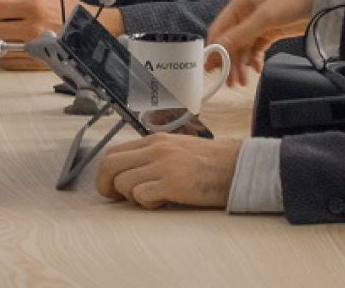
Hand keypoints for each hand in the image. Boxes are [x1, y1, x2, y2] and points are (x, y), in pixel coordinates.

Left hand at [0, 0, 122, 70]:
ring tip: (16, 34)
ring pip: (0, 47)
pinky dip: (10, 55)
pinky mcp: (38, 62)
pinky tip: (20, 46)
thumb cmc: (70, 11)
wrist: (92, 31)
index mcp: (35, 7)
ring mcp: (35, 47)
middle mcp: (34, 28)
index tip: (2, 11)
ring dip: (3, 41)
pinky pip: (9, 61)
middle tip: (8, 23)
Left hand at [95, 134, 240, 208]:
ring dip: (131, 196)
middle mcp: (155, 149)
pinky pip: (141, 195)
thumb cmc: (209, 163)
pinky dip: (147, 203)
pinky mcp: (173, 183)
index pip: (114, 152)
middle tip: (116, 198)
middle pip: (109, 165)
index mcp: (154, 141)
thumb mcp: (176, 150)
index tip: (111, 186)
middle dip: (106, 185)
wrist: (238, 167)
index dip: (106, 172)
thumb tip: (129, 173)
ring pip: (123, 182)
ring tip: (151, 198)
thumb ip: (153, 156)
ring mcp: (164, 165)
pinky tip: (163, 202)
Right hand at [207, 0, 318, 86]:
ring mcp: (258, 24)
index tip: (210, 68)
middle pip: (231, 41)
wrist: (323, 1)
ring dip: (241, 64)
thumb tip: (217, 48)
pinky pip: (256, 49)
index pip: (220, 29)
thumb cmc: (292, 2)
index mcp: (240, 4)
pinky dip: (255, 59)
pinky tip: (257, 69)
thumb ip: (240, 34)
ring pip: (244, 47)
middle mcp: (246, 14)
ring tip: (243, 82)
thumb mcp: (265, 18)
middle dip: (229, 61)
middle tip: (229, 81)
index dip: (214, 48)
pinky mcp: (271, 32)